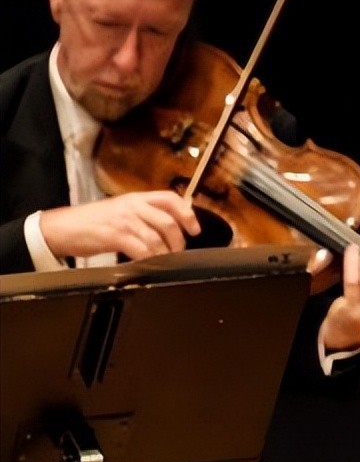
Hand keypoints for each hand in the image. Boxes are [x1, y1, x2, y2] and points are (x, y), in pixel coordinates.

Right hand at [39, 191, 200, 261]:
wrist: (62, 227)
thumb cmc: (93, 221)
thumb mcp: (122, 209)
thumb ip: (144, 214)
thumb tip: (170, 227)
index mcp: (137, 197)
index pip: (171, 198)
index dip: (187, 213)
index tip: (195, 229)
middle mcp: (133, 206)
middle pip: (168, 221)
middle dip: (178, 240)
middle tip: (178, 252)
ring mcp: (124, 220)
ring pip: (156, 238)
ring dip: (164, 253)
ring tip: (165, 261)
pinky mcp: (114, 236)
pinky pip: (141, 249)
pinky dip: (149, 259)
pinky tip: (148, 264)